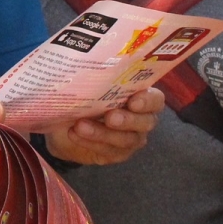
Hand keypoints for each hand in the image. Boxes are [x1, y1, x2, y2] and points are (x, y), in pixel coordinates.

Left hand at [43, 88, 164, 165]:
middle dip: (128, 120)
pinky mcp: (117, 154)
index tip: (133, 101)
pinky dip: (90, 142)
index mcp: (140, 96)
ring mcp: (132, 138)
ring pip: (126, 140)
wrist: (67, 124)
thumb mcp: (88, 86)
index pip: (155, 99)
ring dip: (102, 133)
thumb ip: (95, 80)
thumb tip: (84, 70)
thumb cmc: (84, 98)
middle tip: (110, 117)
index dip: (148, 101)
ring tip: (80, 126)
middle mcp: (142, 119)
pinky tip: (74, 134)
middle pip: (146, 122)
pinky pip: (108, 151)